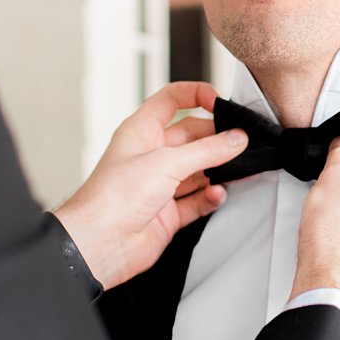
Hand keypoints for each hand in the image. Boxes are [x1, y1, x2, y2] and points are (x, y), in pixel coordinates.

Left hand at [55, 82, 247, 290]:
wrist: (99, 244)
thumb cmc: (112, 197)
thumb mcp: (166, 163)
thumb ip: (206, 151)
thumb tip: (235, 139)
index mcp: (141, 132)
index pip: (171, 100)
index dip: (195, 95)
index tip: (220, 101)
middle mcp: (150, 156)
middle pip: (192, 137)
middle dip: (216, 138)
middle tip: (240, 142)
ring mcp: (159, 185)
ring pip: (198, 170)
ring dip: (218, 170)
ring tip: (238, 169)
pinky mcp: (167, 213)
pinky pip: (197, 200)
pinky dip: (210, 197)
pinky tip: (217, 195)